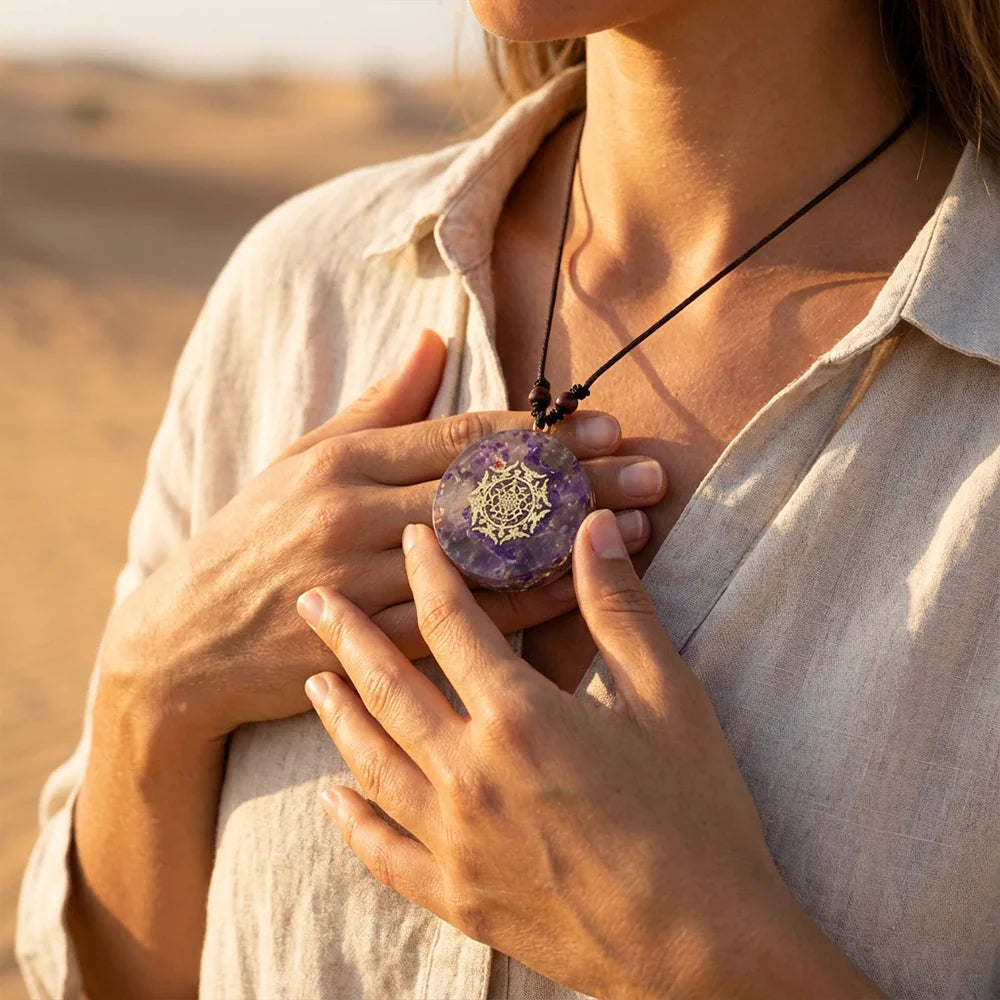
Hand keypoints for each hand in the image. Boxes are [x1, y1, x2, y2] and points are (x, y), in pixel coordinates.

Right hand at [99, 330, 667, 742]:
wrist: (186, 637)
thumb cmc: (255, 534)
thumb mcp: (304, 457)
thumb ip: (378, 403)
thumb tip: (435, 339)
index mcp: (343, 461)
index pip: (459, 439)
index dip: (540, 434)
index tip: (606, 428)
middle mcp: (353, 516)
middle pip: (485, 495)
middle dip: (576, 483)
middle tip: (650, 475)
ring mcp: (359, 583)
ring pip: (482, 560)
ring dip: (566, 544)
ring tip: (633, 531)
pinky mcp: (365, 643)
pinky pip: (459, 623)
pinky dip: (521, 608)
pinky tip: (576, 593)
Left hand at [299, 513, 886, 999]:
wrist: (703, 946)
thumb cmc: (695, 814)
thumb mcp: (667, 698)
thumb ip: (618, 608)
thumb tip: (592, 526)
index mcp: (518, 717)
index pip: (452, 622)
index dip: (429, 572)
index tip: (412, 537)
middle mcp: (469, 774)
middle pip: (387, 686)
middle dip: (348, 634)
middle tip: (311, 597)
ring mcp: (454, 840)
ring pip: (371, 761)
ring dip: (337, 714)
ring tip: (312, 679)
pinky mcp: (457, 896)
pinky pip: (382, 851)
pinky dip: (351, 820)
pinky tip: (332, 797)